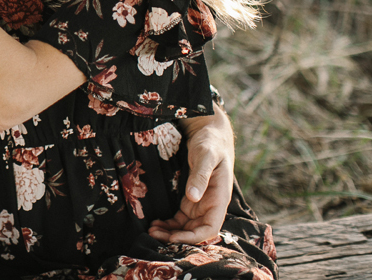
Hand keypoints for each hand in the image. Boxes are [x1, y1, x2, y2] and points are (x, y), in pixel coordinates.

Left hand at [148, 110, 234, 244]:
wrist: (209, 134)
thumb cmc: (211, 143)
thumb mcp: (206, 156)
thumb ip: (200, 176)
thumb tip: (193, 197)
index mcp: (220, 198)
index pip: (210, 228)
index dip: (193, 237)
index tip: (174, 238)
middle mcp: (211, 205)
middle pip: (196, 231)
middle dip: (176, 237)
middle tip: (153, 234)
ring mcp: (200, 204)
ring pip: (186, 227)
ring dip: (170, 232)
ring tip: (151, 230)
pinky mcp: (191, 200)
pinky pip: (181, 219)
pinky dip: (169, 224)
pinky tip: (155, 223)